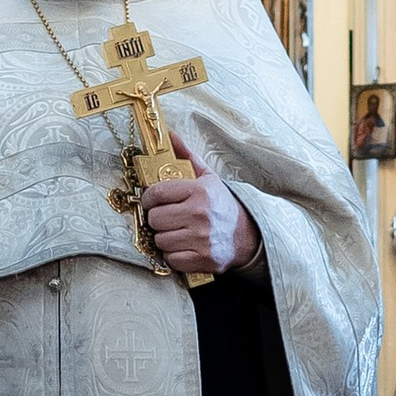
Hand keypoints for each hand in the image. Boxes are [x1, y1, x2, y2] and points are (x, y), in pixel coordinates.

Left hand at [138, 154, 259, 279]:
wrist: (247, 235)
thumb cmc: (222, 204)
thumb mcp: (208, 178)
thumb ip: (187, 157)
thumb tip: (170, 136)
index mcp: (200, 191)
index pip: (157, 193)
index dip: (147, 199)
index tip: (150, 202)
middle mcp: (200, 214)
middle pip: (155, 219)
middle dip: (156, 219)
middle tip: (165, 217)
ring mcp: (202, 238)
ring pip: (160, 240)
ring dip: (164, 237)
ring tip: (175, 231)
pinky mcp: (203, 259)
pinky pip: (171, 258)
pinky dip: (173, 255)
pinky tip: (182, 246)